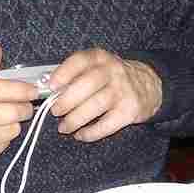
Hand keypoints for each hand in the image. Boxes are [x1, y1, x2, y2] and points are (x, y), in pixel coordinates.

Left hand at [46, 49, 162, 142]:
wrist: (146, 85)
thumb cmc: (111, 77)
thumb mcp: (96, 66)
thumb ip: (74, 74)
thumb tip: (47, 88)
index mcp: (99, 58)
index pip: (80, 60)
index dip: (63, 73)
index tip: (51, 86)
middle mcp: (112, 71)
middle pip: (86, 85)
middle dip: (67, 100)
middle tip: (55, 111)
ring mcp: (122, 91)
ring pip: (95, 106)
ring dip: (75, 119)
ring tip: (64, 127)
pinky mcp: (129, 111)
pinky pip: (107, 125)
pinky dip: (91, 133)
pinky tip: (81, 134)